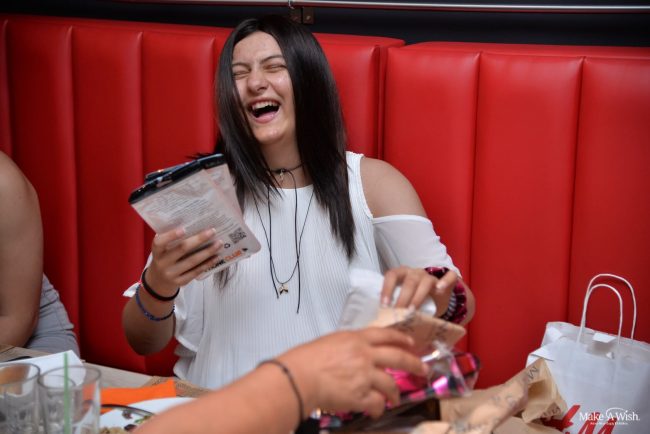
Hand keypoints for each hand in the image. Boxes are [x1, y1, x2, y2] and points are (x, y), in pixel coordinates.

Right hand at [145, 227, 223, 295]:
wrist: (159, 281)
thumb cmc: (165, 258)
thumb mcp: (163, 250)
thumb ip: (172, 239)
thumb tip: (194, 225)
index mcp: (157, 252)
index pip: (159, 243)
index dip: (171, 235)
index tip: (184, 229)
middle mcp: (162, 263)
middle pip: (182, 249)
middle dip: (199, 239)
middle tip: (212, 231)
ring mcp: (171, 274)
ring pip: (192, 261)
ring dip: (208, 251)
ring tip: (219, 243)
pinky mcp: (180, 282)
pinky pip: (196, 271)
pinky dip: (207, 263)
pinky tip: (216, 257)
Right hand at [279, 328, 427, 418]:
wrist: (300, 376)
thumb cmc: (307, 358)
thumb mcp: (330, 341)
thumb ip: (348, 345)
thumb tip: (355, 353)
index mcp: (357, 338)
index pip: (385, 334)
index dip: (401, 339)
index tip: (411, 344)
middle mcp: (366, 355)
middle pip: (398, 357)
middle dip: (414, 365)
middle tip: (423, 371)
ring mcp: (366, 375)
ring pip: (391, 384)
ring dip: (394, 394)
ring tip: (395, 399)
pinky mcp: (362, 395)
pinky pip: (378, 403)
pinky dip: (379, 409)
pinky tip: (376, 412)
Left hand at [380, 266, 458, 313]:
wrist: (437, 298)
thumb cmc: (414, 300)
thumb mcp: (403, 301)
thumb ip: (395, 305)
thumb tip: (383, 322)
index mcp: (402, 273)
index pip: (392, 275)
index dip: (387, 288)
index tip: (384, 305)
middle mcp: (416, 272)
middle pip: (409, 282)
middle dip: (402, 298)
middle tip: (398, 312)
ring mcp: (431, 276)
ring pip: (426, 282)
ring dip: (418, 297)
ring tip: (413, 310)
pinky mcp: (448, 280)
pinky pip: (450, 276)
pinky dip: (445, 281)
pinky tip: (440, 289)